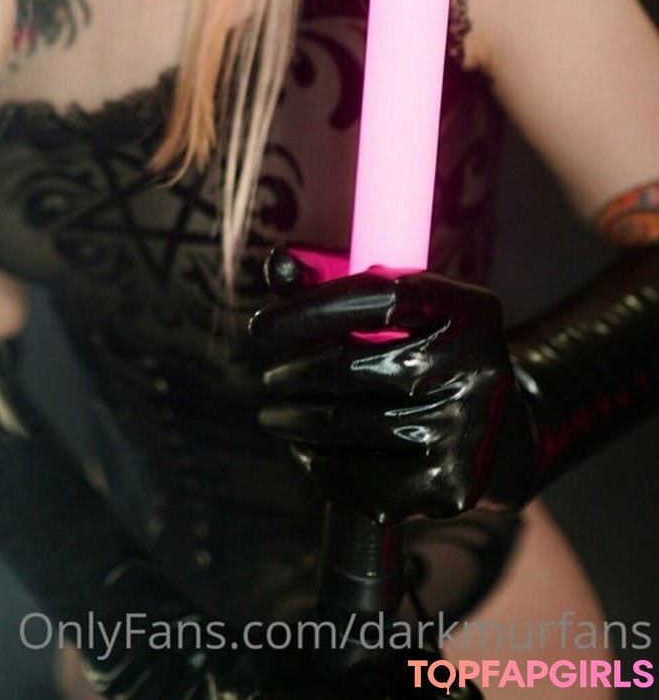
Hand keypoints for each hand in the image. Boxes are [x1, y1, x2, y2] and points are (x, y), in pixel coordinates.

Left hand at [249, 250, 515, 523]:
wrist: (490, 428)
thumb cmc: (423, 350)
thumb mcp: (399, 306)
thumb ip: (335, 277)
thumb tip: (277, 265)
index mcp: (469, 310)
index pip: (375, 298)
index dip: (308, 310)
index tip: (260, 328)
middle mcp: (477, 367)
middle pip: (350, 367)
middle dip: (293, 371)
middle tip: (271, 375)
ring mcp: (466, 430)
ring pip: (345, 424)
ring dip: (294, 418)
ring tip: (275, 412)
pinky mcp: (450, 485)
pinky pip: (359, 478)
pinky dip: (318, 463)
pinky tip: (303, 448)